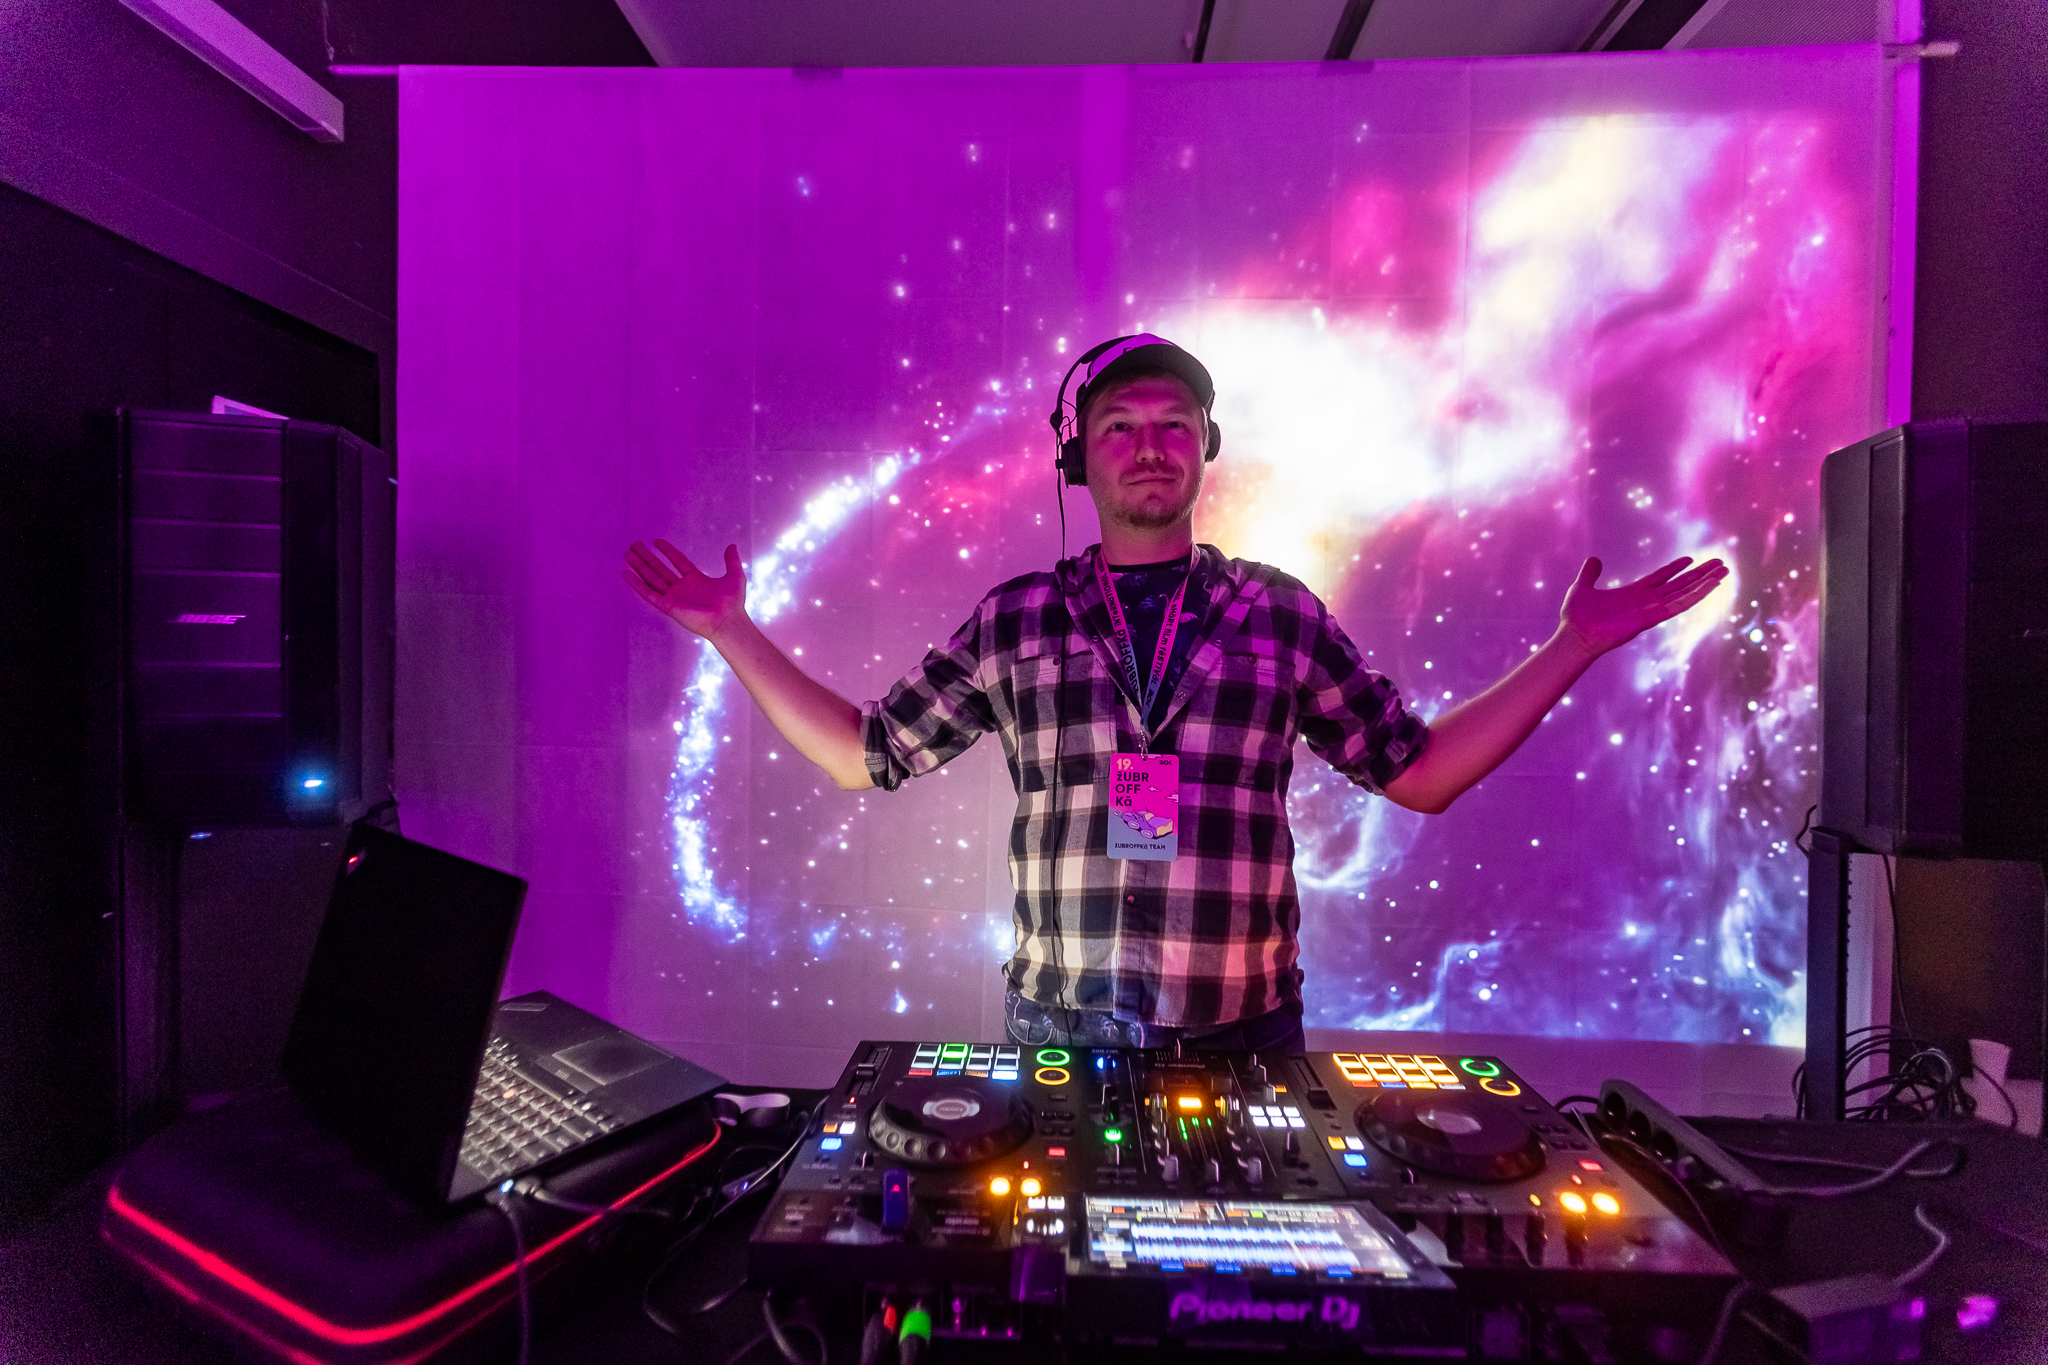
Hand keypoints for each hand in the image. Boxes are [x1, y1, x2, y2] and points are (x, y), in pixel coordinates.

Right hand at [623, 540, 747, 640]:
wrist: (727, 621)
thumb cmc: (732, 603)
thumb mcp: (734, 576)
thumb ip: (731, 561)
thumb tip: (732, 546)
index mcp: (696, 580)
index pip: (678, 562)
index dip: (668, 551)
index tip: (656, 541)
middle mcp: (682, 588)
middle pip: (660, 569)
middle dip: (647, 557)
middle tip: (634, 546)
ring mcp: (674, 597)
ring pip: (651, 579)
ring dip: (639, 567)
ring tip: (627, 555)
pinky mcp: (668, 606)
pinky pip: (649, 594)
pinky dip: (637, 584)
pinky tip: (627, 574)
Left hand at [1558, 554, 1727, 657]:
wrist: (1574, 635)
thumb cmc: (1576, 617)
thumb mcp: (1582, 588)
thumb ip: (1590, 574)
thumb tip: (1593, 560)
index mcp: (1633, 593)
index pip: (1660, 578)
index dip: (1675, 568)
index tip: (1691, 559)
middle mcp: (1646, 602)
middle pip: (1679, 585)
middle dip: (1699, 575)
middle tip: (1720, 564)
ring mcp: (1650, 610)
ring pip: (1684, 594)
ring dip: (1704, 584)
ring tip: (1723, 572)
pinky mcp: (1651, 619)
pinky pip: (1678, 607)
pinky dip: (1695, 597)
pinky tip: (1710, 587)